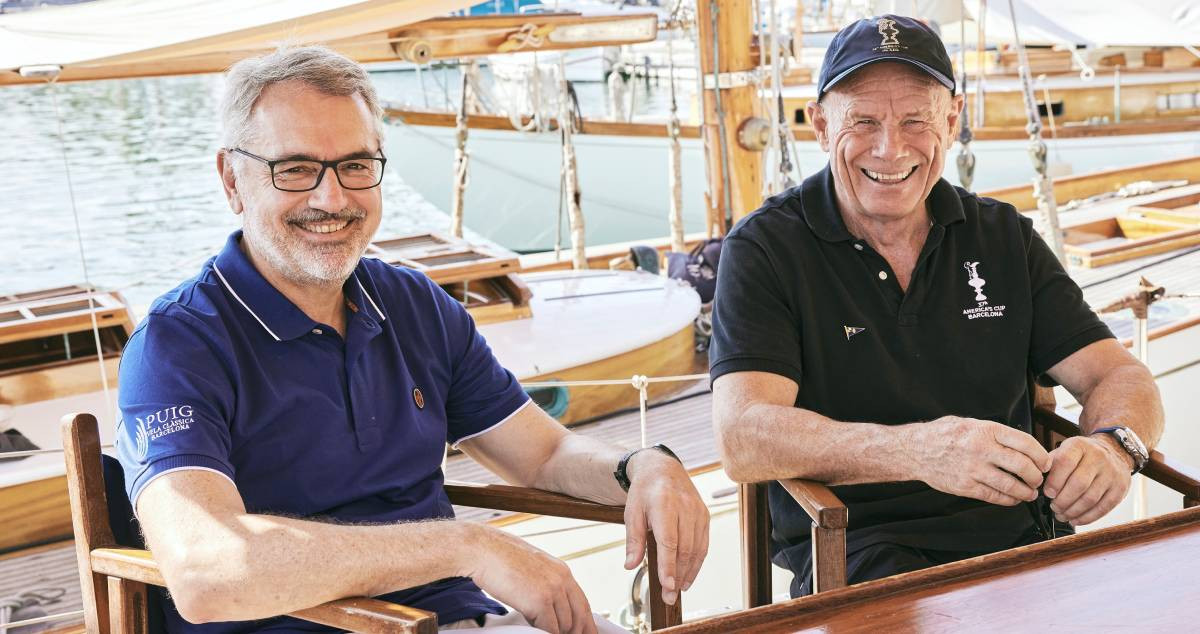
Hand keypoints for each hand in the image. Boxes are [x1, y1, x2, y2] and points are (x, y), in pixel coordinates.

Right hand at [465, 526, 595, 633]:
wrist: (482, 550)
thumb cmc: (500, 559)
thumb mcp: (532, 568)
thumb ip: (546, 585)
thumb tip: (550, 606)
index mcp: (562, 571)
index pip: (583, 604)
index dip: (585, 624)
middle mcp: (562, 579)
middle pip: (579, 616)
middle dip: (574, 632)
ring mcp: (552, 590)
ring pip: (564, 625)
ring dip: (554, 632)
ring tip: (541, 631)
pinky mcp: (540, 601)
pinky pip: (549, 629)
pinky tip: (534, 630)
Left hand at [622, 450, 709, 604]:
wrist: (663, 469)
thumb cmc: (644, 492)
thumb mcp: (632, 512)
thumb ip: (633, 540)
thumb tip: (630, 565)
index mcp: (664, 504)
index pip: (668, 541)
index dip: (668, 565)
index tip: (667, 585)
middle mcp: (685, 507)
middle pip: (684, 548)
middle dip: (678, 575)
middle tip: (668, 597)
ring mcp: (698, 511)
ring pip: (697, 549)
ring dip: (689, 572)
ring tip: (677, 590)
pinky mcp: (705, 516)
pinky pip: (703, 544)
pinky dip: (697, 562)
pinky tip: (688, 575)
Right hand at [915, 416, 1051, 505]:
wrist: (914, 450)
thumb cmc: (943, 435)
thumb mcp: (970, 423)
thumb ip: (995, 433)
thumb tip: (1023, 446)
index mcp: (986, 430)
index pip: (1025, 443)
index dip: (1041, 455)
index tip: (1045, 462)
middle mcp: (981, 449)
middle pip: (1023, 465)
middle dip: (1036, 475)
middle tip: (1038, 479)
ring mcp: (973, 469)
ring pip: (1011, 485)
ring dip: (1026, 491)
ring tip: (1030, 492)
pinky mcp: (965, 486)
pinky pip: (994, 496)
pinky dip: (1009, 500)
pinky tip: (1013, 498)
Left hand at [1044, 435, 1132, 525]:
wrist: (1113, 450)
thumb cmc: (1082, 455)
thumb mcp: (1065, 450)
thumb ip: (1051, 464)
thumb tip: (1037, 482)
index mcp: (1079, 446)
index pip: (1065, 462)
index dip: (1054, 481)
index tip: (1047, 493)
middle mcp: (1098, 457)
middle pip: (1078, 484)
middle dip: (1062, 500)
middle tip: (1054, 507)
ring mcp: (1112, 473)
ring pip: (1090, 498)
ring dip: (1073, 511)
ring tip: (1062, 515)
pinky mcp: (1120, 488)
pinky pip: (1103, 508)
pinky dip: (1087, 517)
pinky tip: (1076, 519)